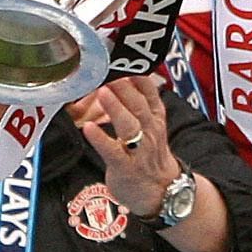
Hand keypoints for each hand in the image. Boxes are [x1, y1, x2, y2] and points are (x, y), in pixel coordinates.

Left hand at [67, 75, 179, 218]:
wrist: (163, 192)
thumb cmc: (149, 154)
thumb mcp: (152, 125)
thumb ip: (138, 101)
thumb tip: (121, 74)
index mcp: (155, 118)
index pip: (149, 91)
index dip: (137, 75)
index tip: (122, 59)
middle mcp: (149, 131)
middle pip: (138, 105)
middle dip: (124, 87)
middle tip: (108, 70)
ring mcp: (138, 150)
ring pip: (129, 126)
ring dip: (116, 108)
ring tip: (103, 91)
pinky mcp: (125, 168)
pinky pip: (113, 152)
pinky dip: (101, 139)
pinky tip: (89, 128)